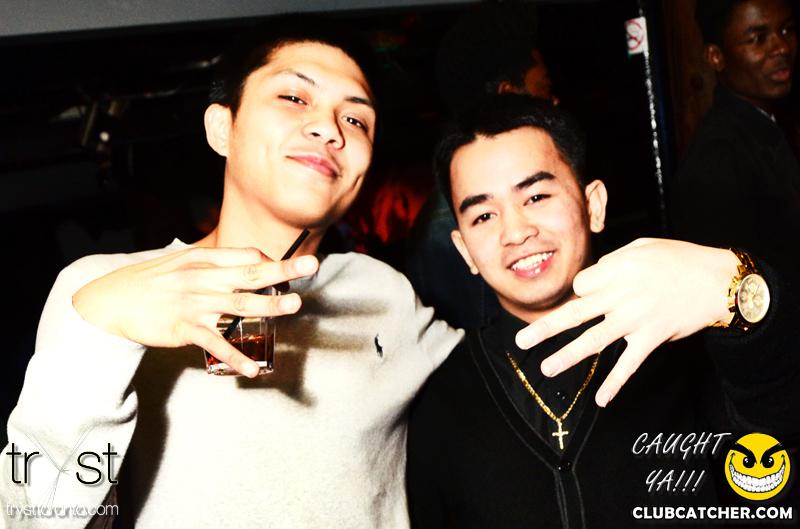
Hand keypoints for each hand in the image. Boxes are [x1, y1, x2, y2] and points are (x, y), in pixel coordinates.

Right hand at [72, 247, 318, 376]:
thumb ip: (213, 262)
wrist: (109, 302)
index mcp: (202, 259)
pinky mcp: (184, 329)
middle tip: (312, 266)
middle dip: (283, 269)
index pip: (245, 255)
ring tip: (294, 305)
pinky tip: (252, 368)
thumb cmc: (150, 282)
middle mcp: (202, 278)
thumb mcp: (181, 262)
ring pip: (239, 304)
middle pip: (249, 273)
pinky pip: (215, 344)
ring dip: (269, 305)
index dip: (270, 261)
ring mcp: (194, 304)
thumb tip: (246, 262)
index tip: (288, 270)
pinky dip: (234, 356)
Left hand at [515, 239, 738, 406]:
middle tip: (521, 341)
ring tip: (546, 368)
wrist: (718, 281)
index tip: (593, 293)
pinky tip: (602, 400)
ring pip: (594, 340)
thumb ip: (612, 262)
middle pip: (574, 313)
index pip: (580, 285)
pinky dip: (615, 383)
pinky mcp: (652, 338)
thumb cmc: (679, 259)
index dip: (582, 290)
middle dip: (545, 328)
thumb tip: (590, 278)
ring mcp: (635, 319)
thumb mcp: (642, 247)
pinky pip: (629, 363)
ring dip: (567, 356)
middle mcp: (620, 296)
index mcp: (616, 270)